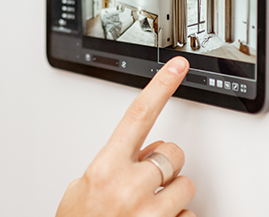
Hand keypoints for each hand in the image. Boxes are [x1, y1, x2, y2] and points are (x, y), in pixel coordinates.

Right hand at [56, 57, 195, 216]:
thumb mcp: (80, 191)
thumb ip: (108, 167)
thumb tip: (132, 156)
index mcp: (105, 168)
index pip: (139, 115)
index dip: (161, 86)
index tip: (179, 67)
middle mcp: (131, 187)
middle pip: (172, 153)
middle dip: (164, 164)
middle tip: (146, 181)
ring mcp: (152, 212)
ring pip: (185, 186)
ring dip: (172, 195)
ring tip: (147, 209)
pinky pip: (188, 216)